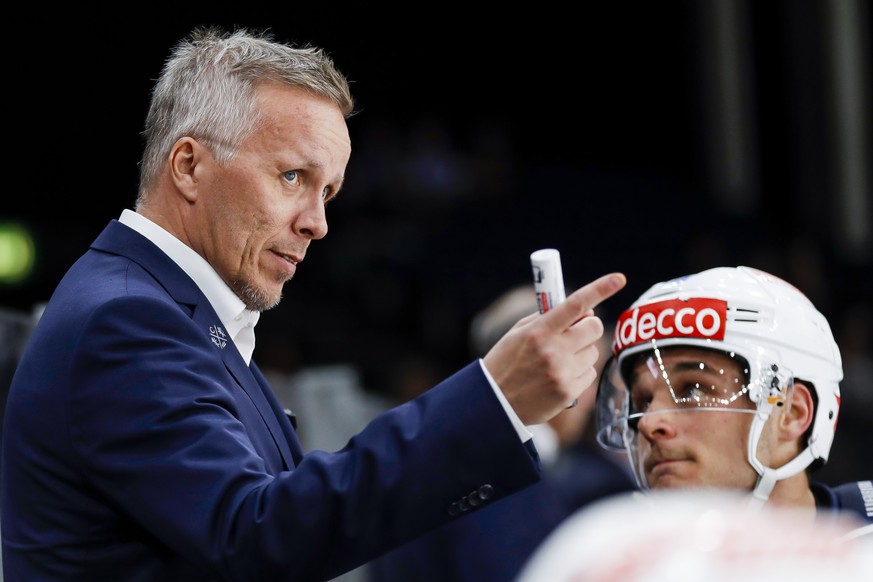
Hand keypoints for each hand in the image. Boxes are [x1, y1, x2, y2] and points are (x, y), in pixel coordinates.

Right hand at [482, 273, 625, 425]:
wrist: (494, 403)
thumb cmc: (506, 361)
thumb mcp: (518, 333)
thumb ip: (547, 318)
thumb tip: (584, 309)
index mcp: (538, 331)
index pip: (575, 304)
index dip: (600, 289)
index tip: (619, 279)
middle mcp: (553, 351)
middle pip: (594, 327)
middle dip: (588, 326)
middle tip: (575, 330)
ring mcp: (562, 373)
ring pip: (593, 352)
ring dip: (581, 352)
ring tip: (557, 360)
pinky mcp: (568, 393)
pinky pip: (589, 374)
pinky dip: (578, 373)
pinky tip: (558, 377)